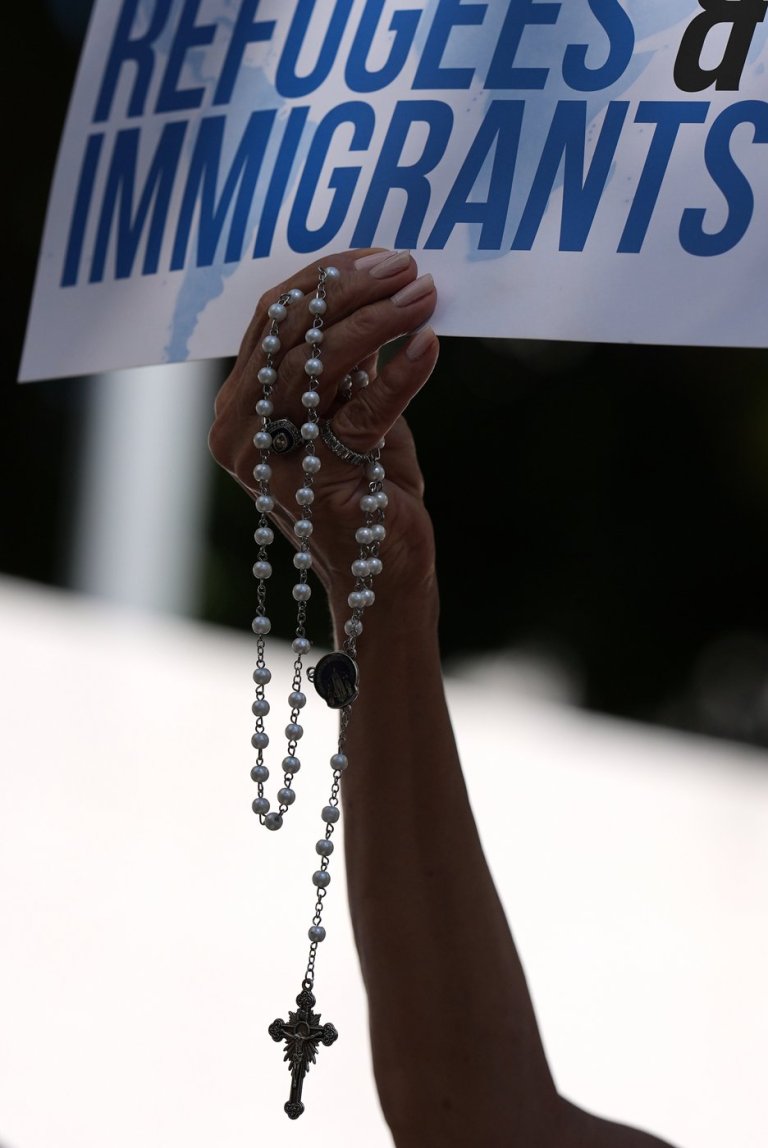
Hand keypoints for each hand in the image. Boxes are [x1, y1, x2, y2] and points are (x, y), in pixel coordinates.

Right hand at [208, 249, 439, 608]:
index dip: (325, 277)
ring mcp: (272, 458)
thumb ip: (347, 358)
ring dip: (377, 321)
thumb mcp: (350, 407)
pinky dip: (399, 375)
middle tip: (407, 267)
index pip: (272, 316)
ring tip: (424, 296)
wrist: (384, 570)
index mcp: (240, 403)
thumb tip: (378, 284)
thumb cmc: (368, 487)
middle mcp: (239, 429)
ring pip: (316, 364)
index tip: (380, 255)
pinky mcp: (317, 481)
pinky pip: (360, 412)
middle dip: (353, 290)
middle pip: (289, 332)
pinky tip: (429, 344)